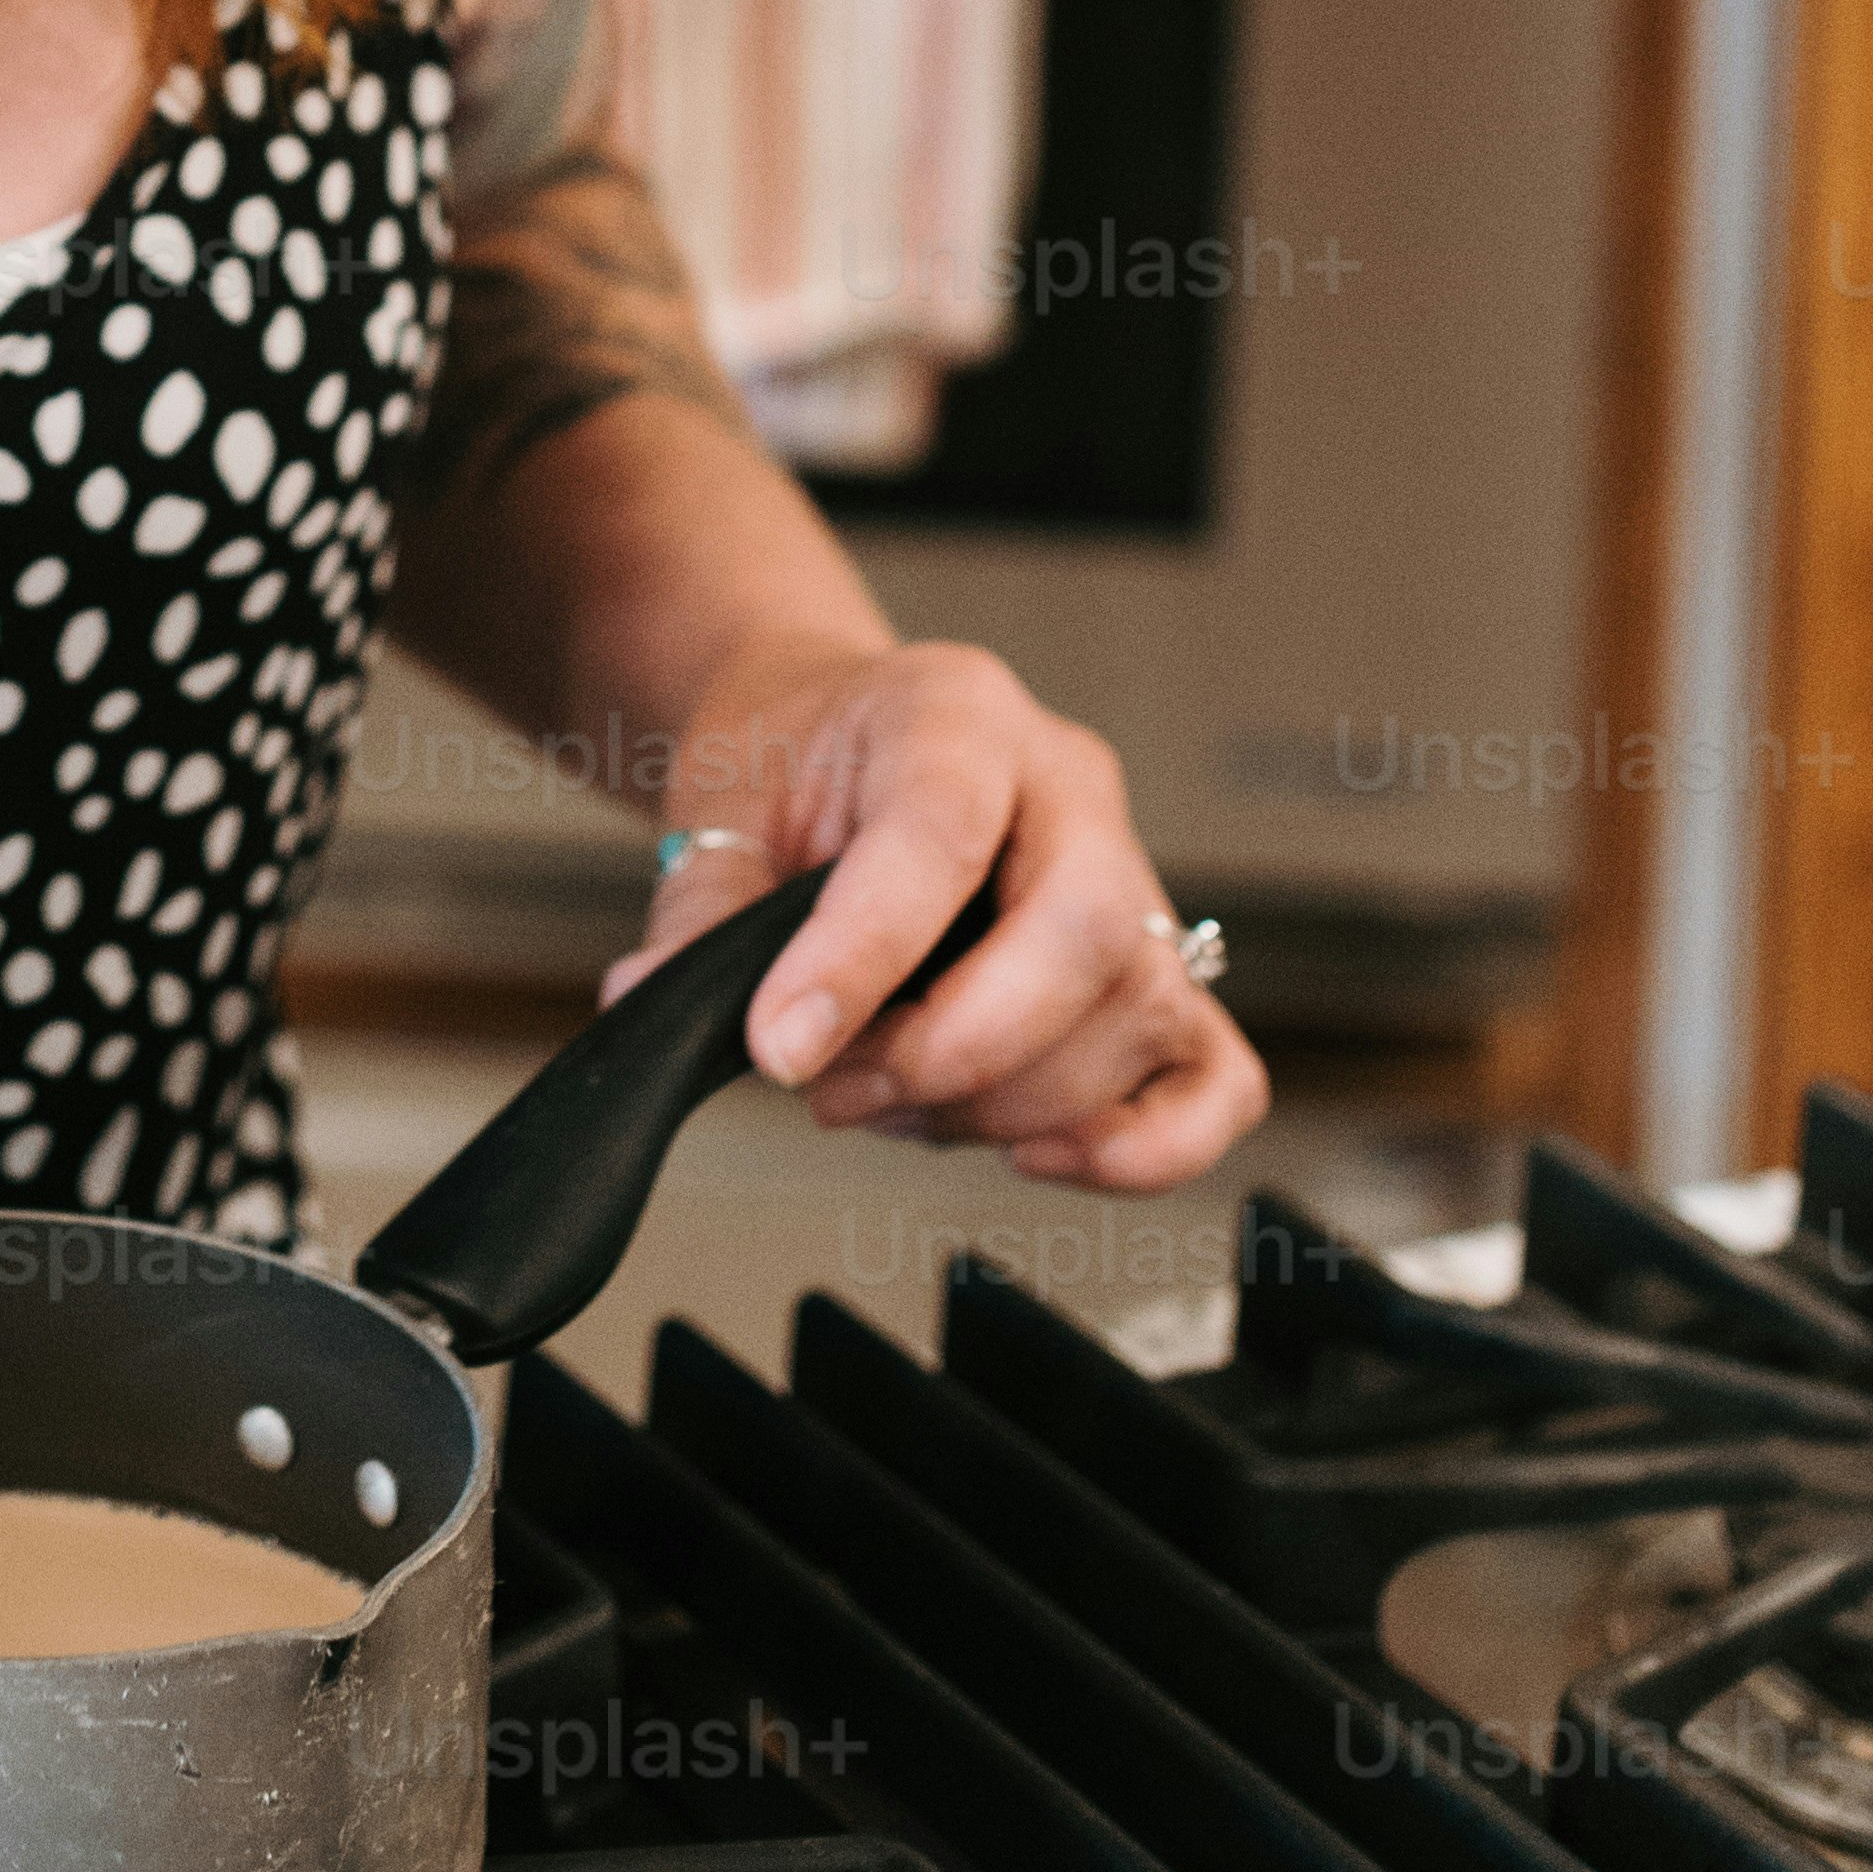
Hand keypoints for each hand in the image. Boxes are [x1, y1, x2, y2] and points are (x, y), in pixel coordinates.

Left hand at [613, 636, 1265, 1191]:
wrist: (832, 729)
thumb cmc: (798, 751)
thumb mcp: (724, 798)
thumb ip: (701, 907)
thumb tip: (657, 1005)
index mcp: (958, 716)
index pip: (941, 835)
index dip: (865, 958)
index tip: (782, 1048)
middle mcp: (1069, 790)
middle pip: (1086, 934)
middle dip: (956, 1051)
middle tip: (837, 1087)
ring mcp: (1131, 879)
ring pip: (1140, 1013)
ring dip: (1005, 1102)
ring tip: (884, 1096)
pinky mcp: (1156, 973)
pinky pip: (1215, 1077)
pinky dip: (1146, 1145)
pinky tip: (1038, 1155)